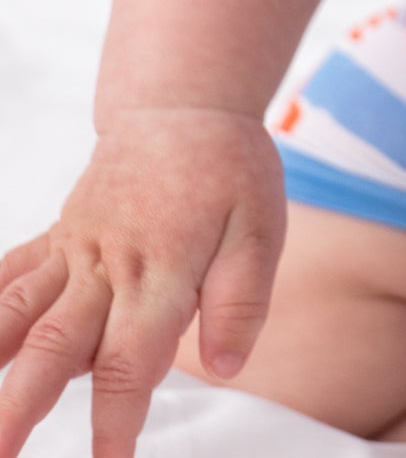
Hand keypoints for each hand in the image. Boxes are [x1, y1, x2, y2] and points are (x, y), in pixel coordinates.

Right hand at [0, 108, 285, 457]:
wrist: (185, 106)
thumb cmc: (229, 168)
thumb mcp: (262, 226)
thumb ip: (242, 297)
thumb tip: (227, 364)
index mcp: (161, 270)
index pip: (131, 359)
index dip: (117, 417)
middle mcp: (106, 265)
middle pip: (52, 348)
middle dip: (18, 411)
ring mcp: (73, 251)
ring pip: (15, 315)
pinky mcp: (56, 240)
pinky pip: (7, 276)